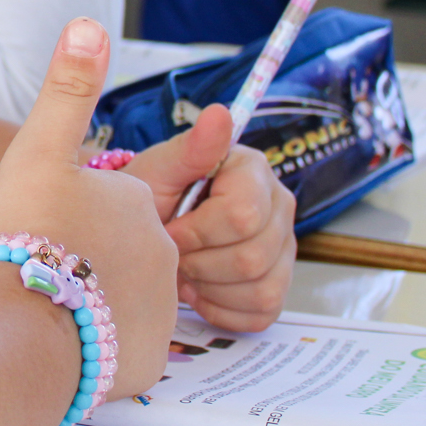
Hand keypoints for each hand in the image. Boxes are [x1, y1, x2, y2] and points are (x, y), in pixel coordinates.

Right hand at [0, 18, 175, 399]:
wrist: (17, 326)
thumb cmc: (24, 234)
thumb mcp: (36, 149)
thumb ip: (67, 89)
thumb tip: (89, 23)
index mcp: (138, 203)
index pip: (115, 206)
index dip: (73, 218)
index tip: (43, 230)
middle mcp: (162, 254)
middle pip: (120, 255)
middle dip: (85, 264)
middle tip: (39, 271)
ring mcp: (159, 309)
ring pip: (122, 302)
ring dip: (91, 305)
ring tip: (44, 309)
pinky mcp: (148, 360)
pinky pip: (122, 349)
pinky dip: (94, 347)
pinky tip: (58, 341)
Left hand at [122, 105, 295, 332]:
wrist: (141, 234)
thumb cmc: (146, 199)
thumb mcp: (156, 172)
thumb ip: (190, 149)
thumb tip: (219, 113)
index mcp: (252, 170)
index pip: (242, 214)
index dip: (197, 231)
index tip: (168, 229)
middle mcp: (279, 206)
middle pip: (252, 256)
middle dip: (199, 262)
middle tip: (173, 253)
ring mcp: (284, 248)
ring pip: (260, 288)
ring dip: (209, 287)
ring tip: (184, 269)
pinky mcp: (279, 285)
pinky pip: (262, 312)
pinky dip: (220, 308)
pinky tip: (198, 288)